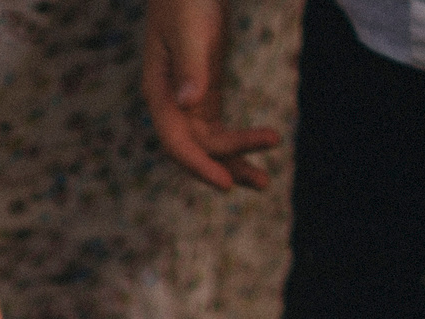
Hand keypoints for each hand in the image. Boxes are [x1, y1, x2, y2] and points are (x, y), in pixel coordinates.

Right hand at [144, 0, 279, 189]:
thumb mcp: (188, 28)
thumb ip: (189, 64)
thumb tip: (189, 103)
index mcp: (160, 92)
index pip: (176, 142)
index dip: (200, 166)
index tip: (226, 183)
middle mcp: (171, 103)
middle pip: (197, 149)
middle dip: (227, 166)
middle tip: (263, 182)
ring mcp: (188, 100)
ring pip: (209, 143)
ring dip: (235, 161)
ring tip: (264, 182)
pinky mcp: (205, 92)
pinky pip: (218, 128)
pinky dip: (237, 141)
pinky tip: (259, 148)